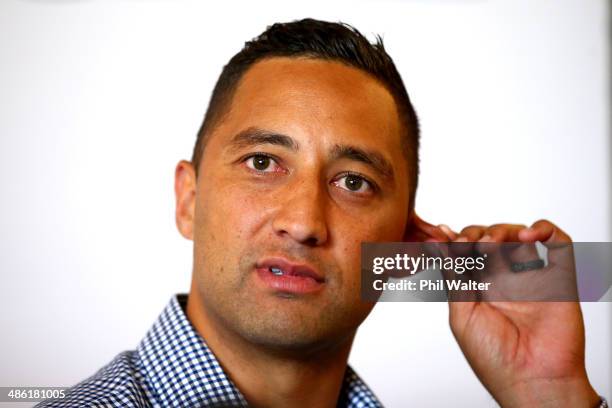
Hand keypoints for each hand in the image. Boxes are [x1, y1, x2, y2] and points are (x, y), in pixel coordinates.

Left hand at [442, 220, 599, 406]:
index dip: (455, 240)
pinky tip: (527, 235)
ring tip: (492, 244)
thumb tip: (437, 246)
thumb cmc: (493, 357)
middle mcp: (505, 280)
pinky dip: (545, 229)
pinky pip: (558, 243)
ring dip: (502, 230)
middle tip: (469, 244)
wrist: (530, 381)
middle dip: (476, 234)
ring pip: (518, 235)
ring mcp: (531, 277)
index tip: (443, 234)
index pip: (467, 252)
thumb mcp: (462, 315)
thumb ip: (454, 278)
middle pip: (490, 239)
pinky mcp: (559, 278)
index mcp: (479, 288)